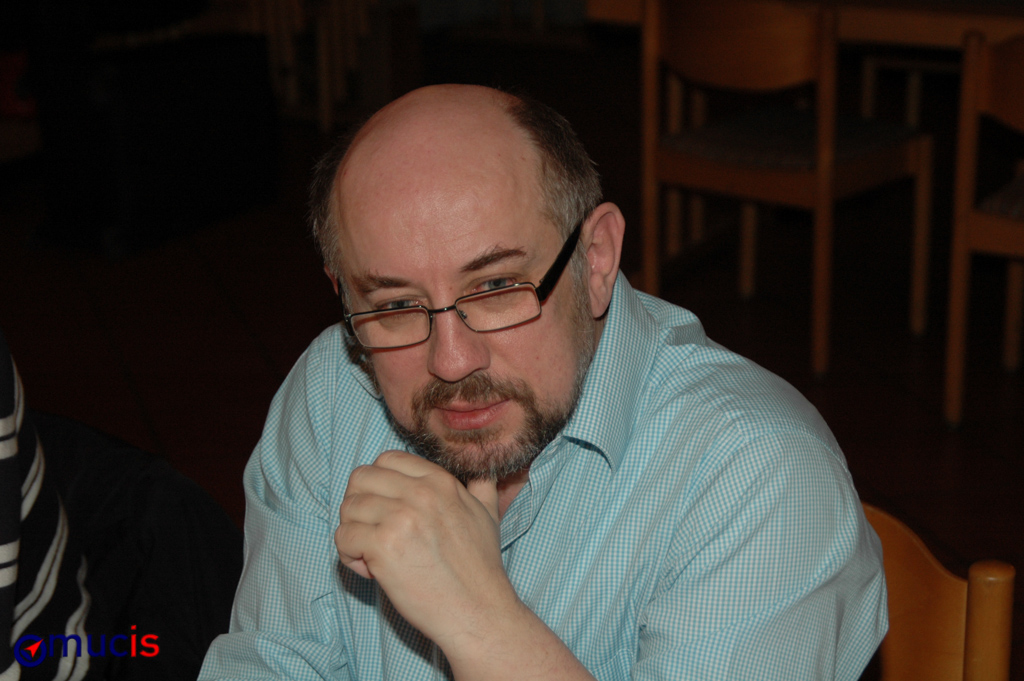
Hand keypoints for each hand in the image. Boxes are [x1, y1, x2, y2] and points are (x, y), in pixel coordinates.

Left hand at [334, 450, 515, 648]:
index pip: (387, 459)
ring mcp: (400, 518)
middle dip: (358, 504)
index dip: (377, 483)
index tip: (385, 508)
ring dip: (353, 532)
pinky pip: (343, 537)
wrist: (477, 610)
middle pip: (360, 478)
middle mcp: (419, 493)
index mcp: (440, 481)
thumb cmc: (480, 568)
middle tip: (371, 530)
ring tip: (372, 555)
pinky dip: (349, 556)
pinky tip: (371, 571)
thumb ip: (481, 488)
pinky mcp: (383, 546)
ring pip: (348, 508)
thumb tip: (484, 470)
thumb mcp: (487, 516)